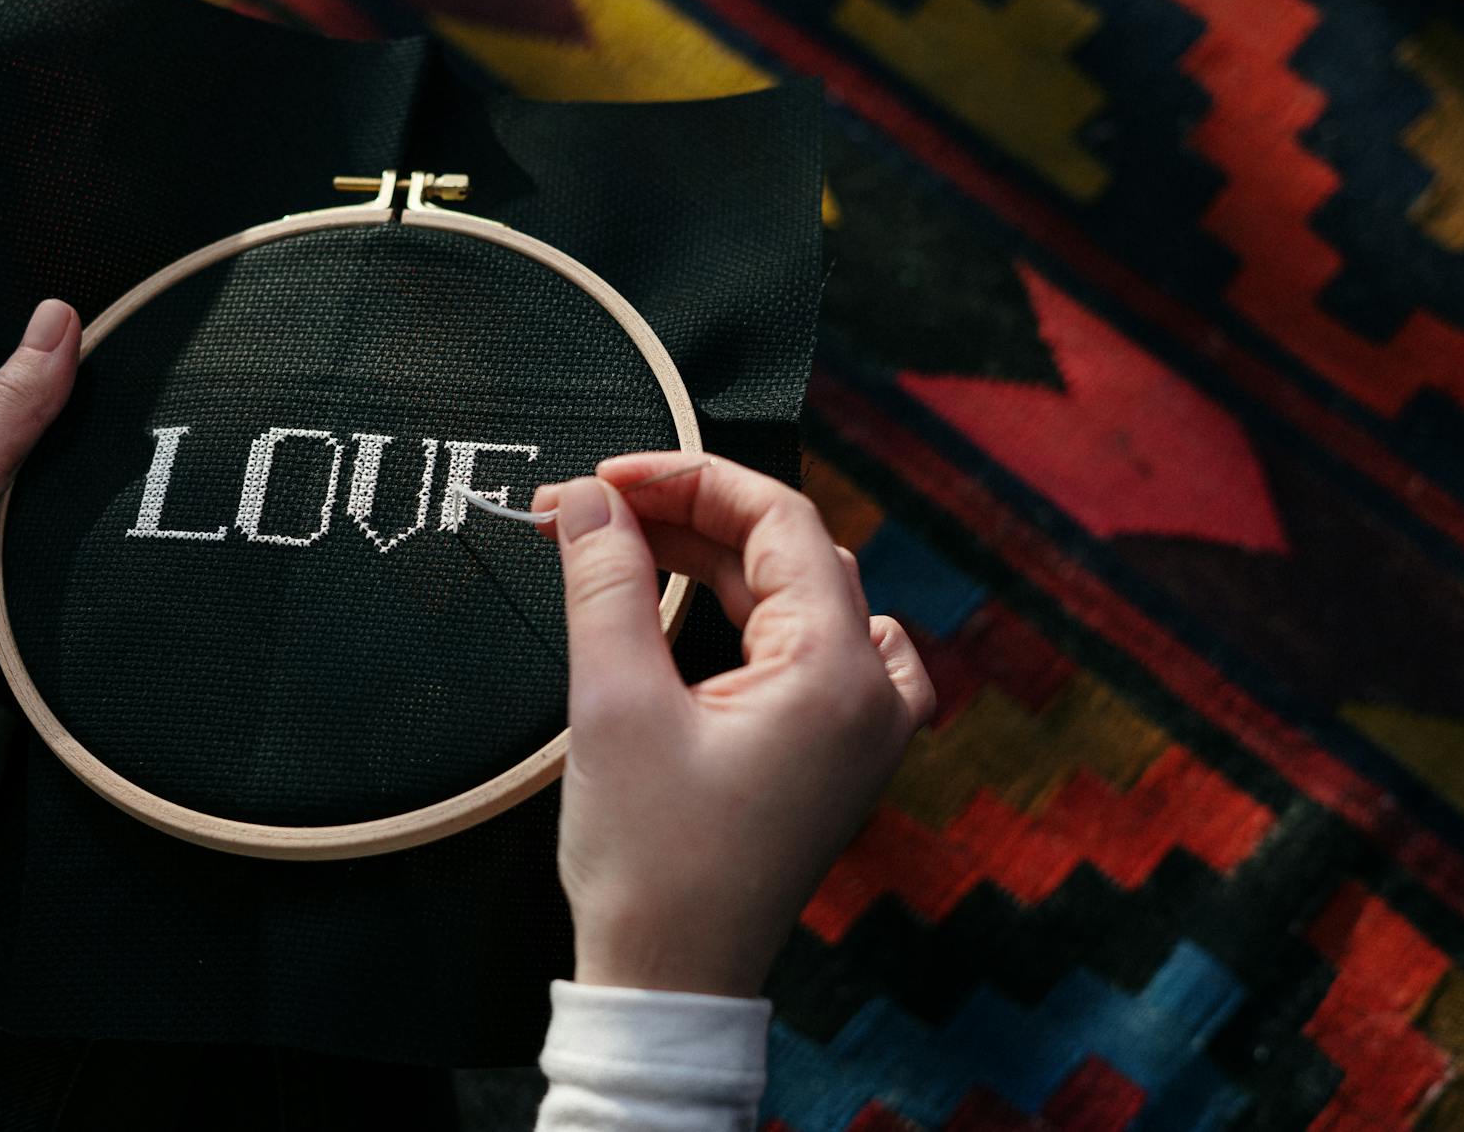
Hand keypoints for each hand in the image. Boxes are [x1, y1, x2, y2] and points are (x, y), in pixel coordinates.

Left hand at [0, 300, 81, 671]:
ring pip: (50, 485)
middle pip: (27, 432)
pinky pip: (59, 532)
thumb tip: (59, 318)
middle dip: (63, 450)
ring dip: (73, 501)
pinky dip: (76, 538)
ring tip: (103, 504)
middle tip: (100, 459)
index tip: (93, 390)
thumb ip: (6, 409)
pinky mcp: (6, 570)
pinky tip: (101, 535)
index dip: (40, 383)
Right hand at [531, 453, 934, 998]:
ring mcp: (861, 730)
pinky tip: (695, 607)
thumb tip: (593, 503)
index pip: (778, 521)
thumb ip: (607, 585)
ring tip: (626, 548)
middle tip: (592, 514)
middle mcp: (871, 694)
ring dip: (713, 563)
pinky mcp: (832, 756)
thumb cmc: (653, 867)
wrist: (669, 984)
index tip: (606, 479)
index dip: (688, 480)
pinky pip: (805, 648)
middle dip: (686, 520)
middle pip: (789, 554)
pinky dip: (744, 613)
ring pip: (797, 597)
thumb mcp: (615, 707)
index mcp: (839, 674)